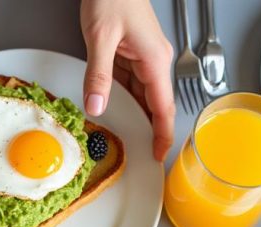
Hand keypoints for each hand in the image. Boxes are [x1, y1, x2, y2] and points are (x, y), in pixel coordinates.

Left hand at [80, 0, 175, 160]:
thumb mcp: (100, 37)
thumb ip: (99, 74)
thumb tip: (97, 106)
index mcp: (155, 59)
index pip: (163, 107)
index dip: (163, 134)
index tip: (159, 154)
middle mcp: (154, 60)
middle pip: (154, 104)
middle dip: (147, 130)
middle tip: (138, 153)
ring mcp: (144, 57)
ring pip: (140, 94)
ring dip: (132, 114)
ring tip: (123, 137)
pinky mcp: (132, 52)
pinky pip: (129, 82)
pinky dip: (121, 97)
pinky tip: (110, 107)